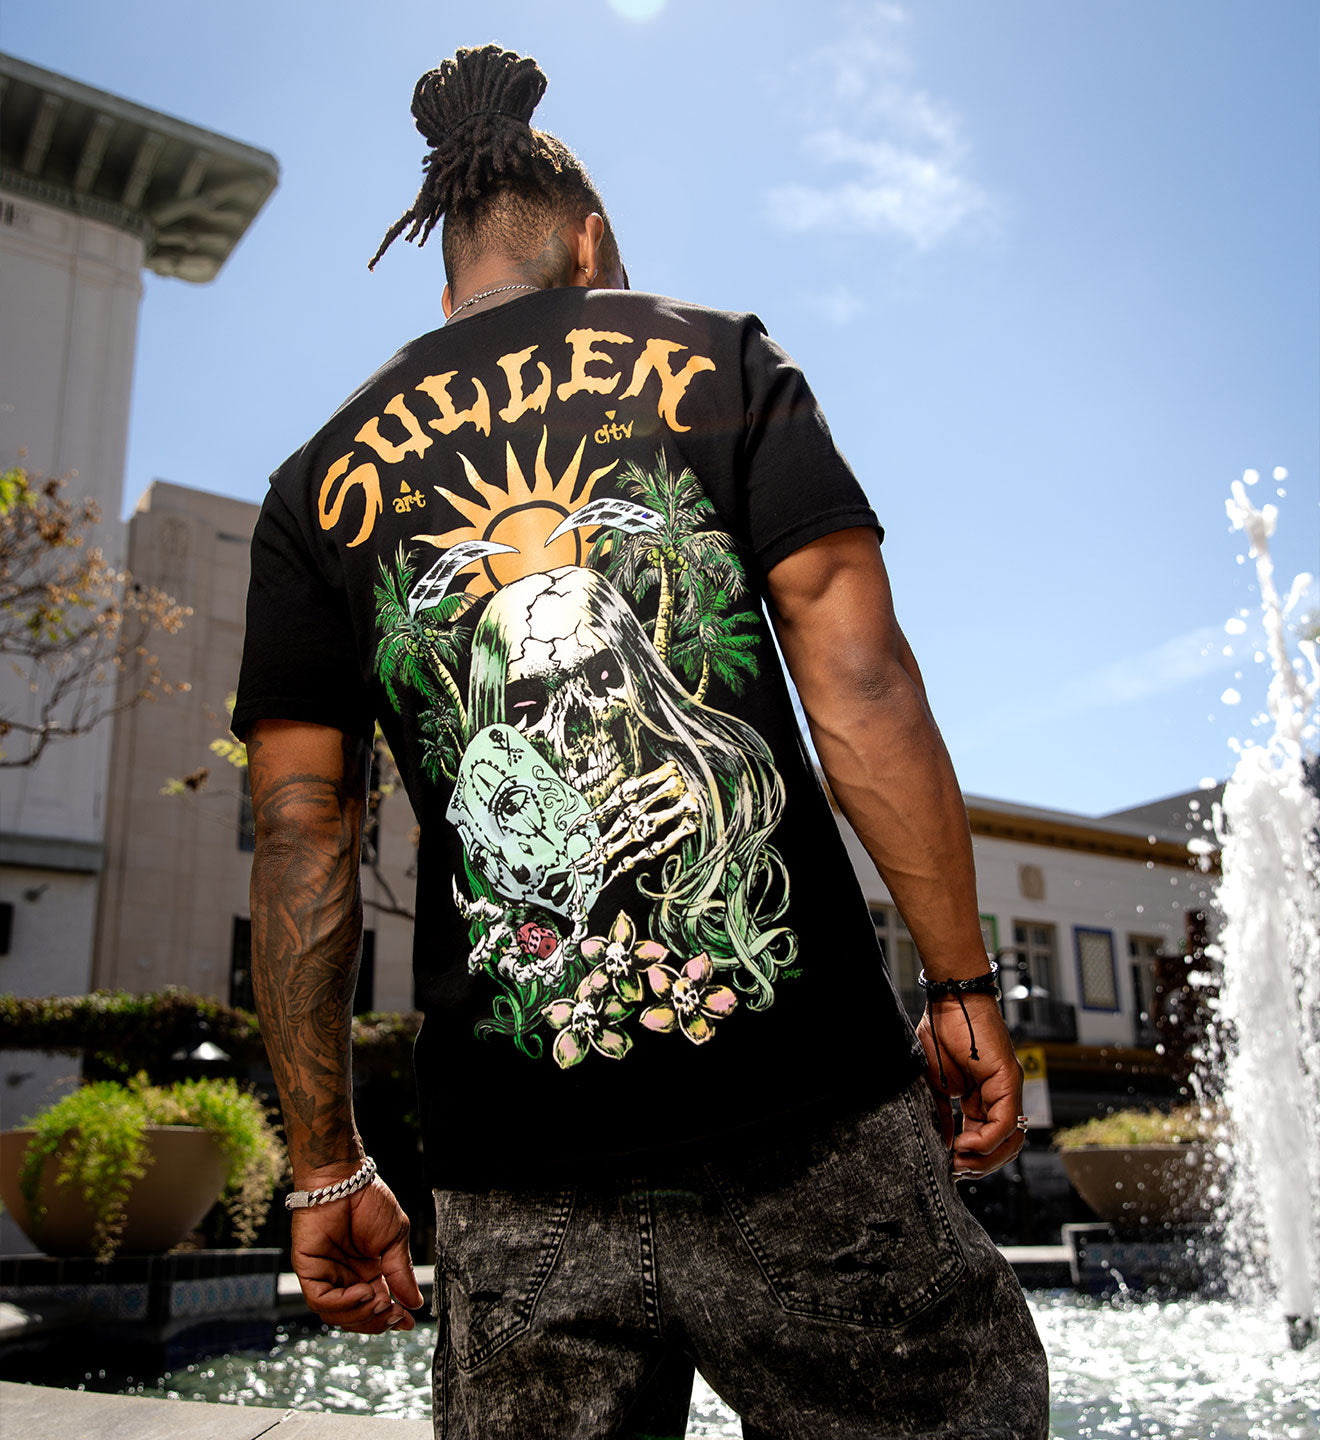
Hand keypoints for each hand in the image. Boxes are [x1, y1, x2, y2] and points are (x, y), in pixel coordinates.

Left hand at [290, 1172, 423, 1332]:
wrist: (345, 1180)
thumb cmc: (369, 1200)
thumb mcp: (395, 1238)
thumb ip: (400, 1272)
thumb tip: (415, 1303)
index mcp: (367, 1270)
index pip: (376, 1304)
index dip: (390, 1317)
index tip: (407, 1322)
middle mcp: (345, 1276)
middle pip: (357, 1316)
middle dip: (377, 1321)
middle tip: (395, 1314)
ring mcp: (326, 1275)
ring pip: (337, 1315)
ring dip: (362, 1315)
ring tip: (381, 1302)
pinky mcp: (309, 1270)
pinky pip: (321, 1300)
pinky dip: (343, 1304)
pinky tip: (363, 1293)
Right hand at [916, 993, 1024, 1180]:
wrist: (949, 1001)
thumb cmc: (942, 1031)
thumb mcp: (935, 1083)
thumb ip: (942, 1113)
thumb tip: (943, 1144)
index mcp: (982, 1098)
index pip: (985, 1141)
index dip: (968, 1158)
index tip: (945, 1165)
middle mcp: (1000, 1097)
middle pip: (1002, 1148)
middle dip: (977, 1166)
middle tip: (953, 1170)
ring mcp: (1008, 1090)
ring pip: (1011, 1142)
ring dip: (984, 1159)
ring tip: (958, 1160)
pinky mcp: (1009, 1082)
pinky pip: (1005, 1124)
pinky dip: (986, 1141)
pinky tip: (963, 1144)